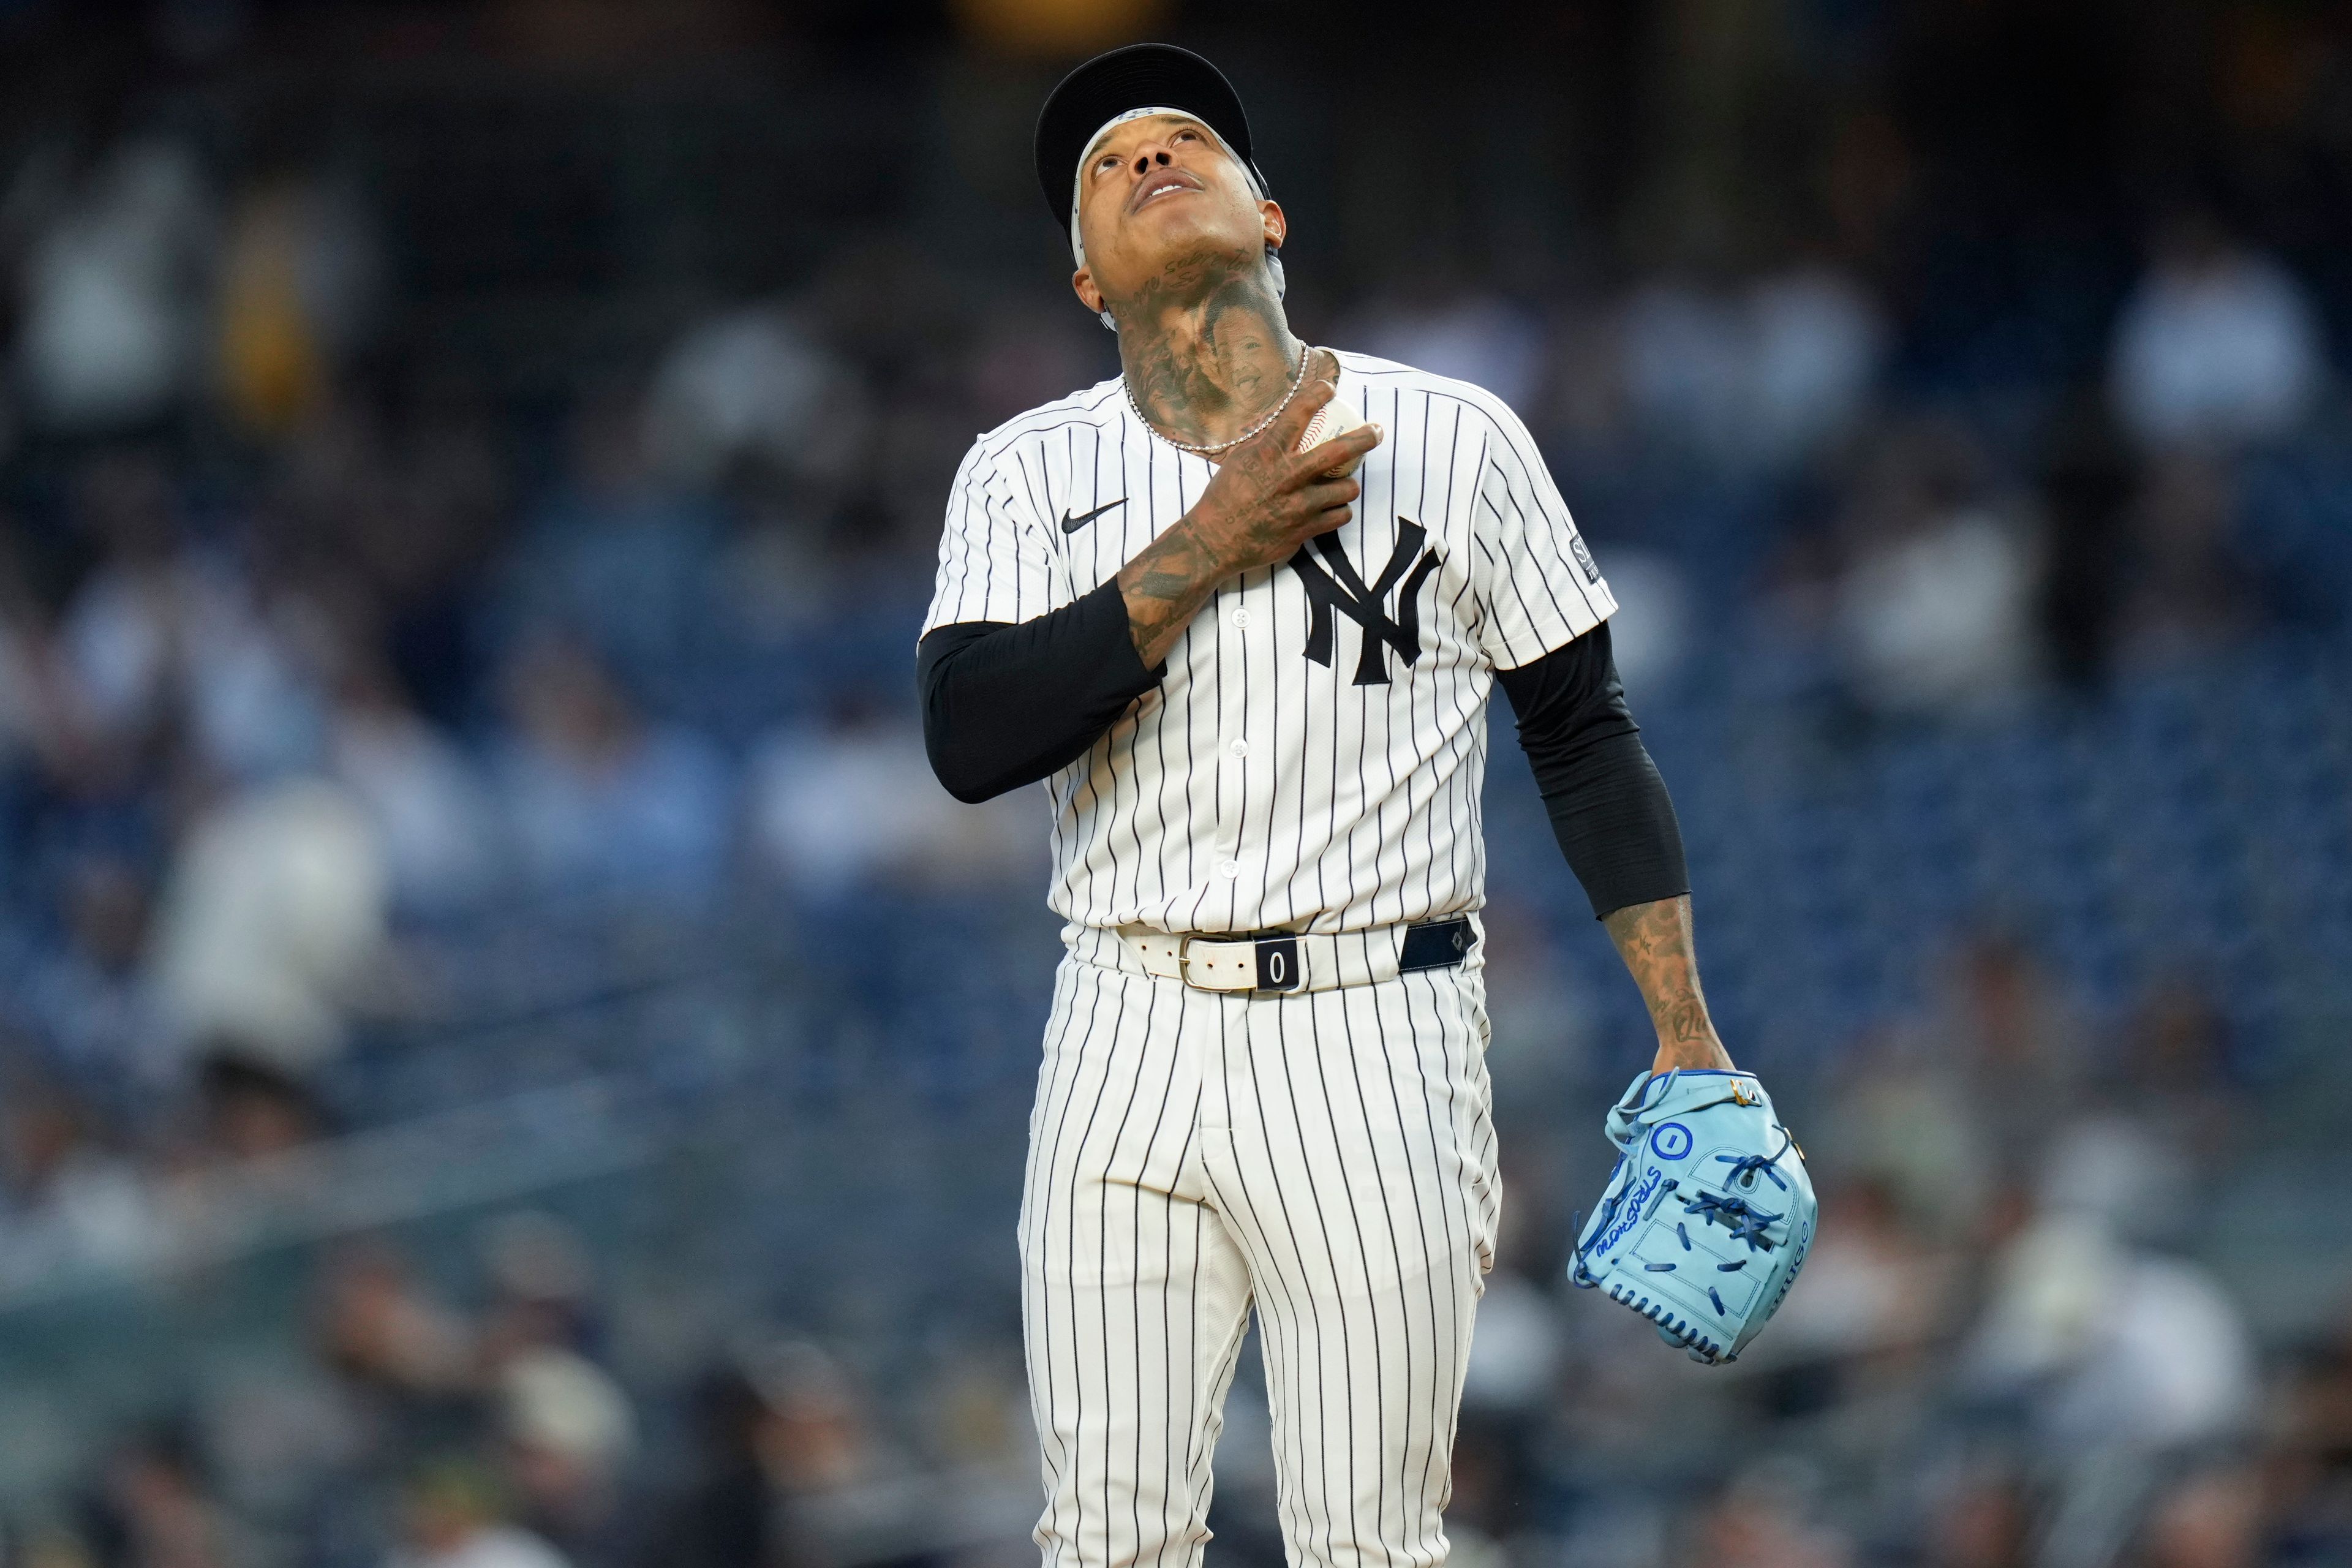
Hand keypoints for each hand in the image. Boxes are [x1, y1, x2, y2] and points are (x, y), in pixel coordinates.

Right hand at [1187, 350, 1383, 575]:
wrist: (1215, 541)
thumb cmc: (1224, 497)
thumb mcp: (1239, 460)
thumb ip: (1265, 443)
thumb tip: (1284, 423)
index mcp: (1269, 454)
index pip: (1298, 414)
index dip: (1318, 394)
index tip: (1329, 387)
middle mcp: (1288, 477)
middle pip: (1340, 451)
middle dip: (1364, 437)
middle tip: (1375, 431)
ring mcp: (1300, 506)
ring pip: (1347, 489)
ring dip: (1349, 485)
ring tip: (1343, 484)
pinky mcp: (1305, 531)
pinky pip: (1340, 516)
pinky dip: (1339, 511)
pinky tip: (1332, 508)